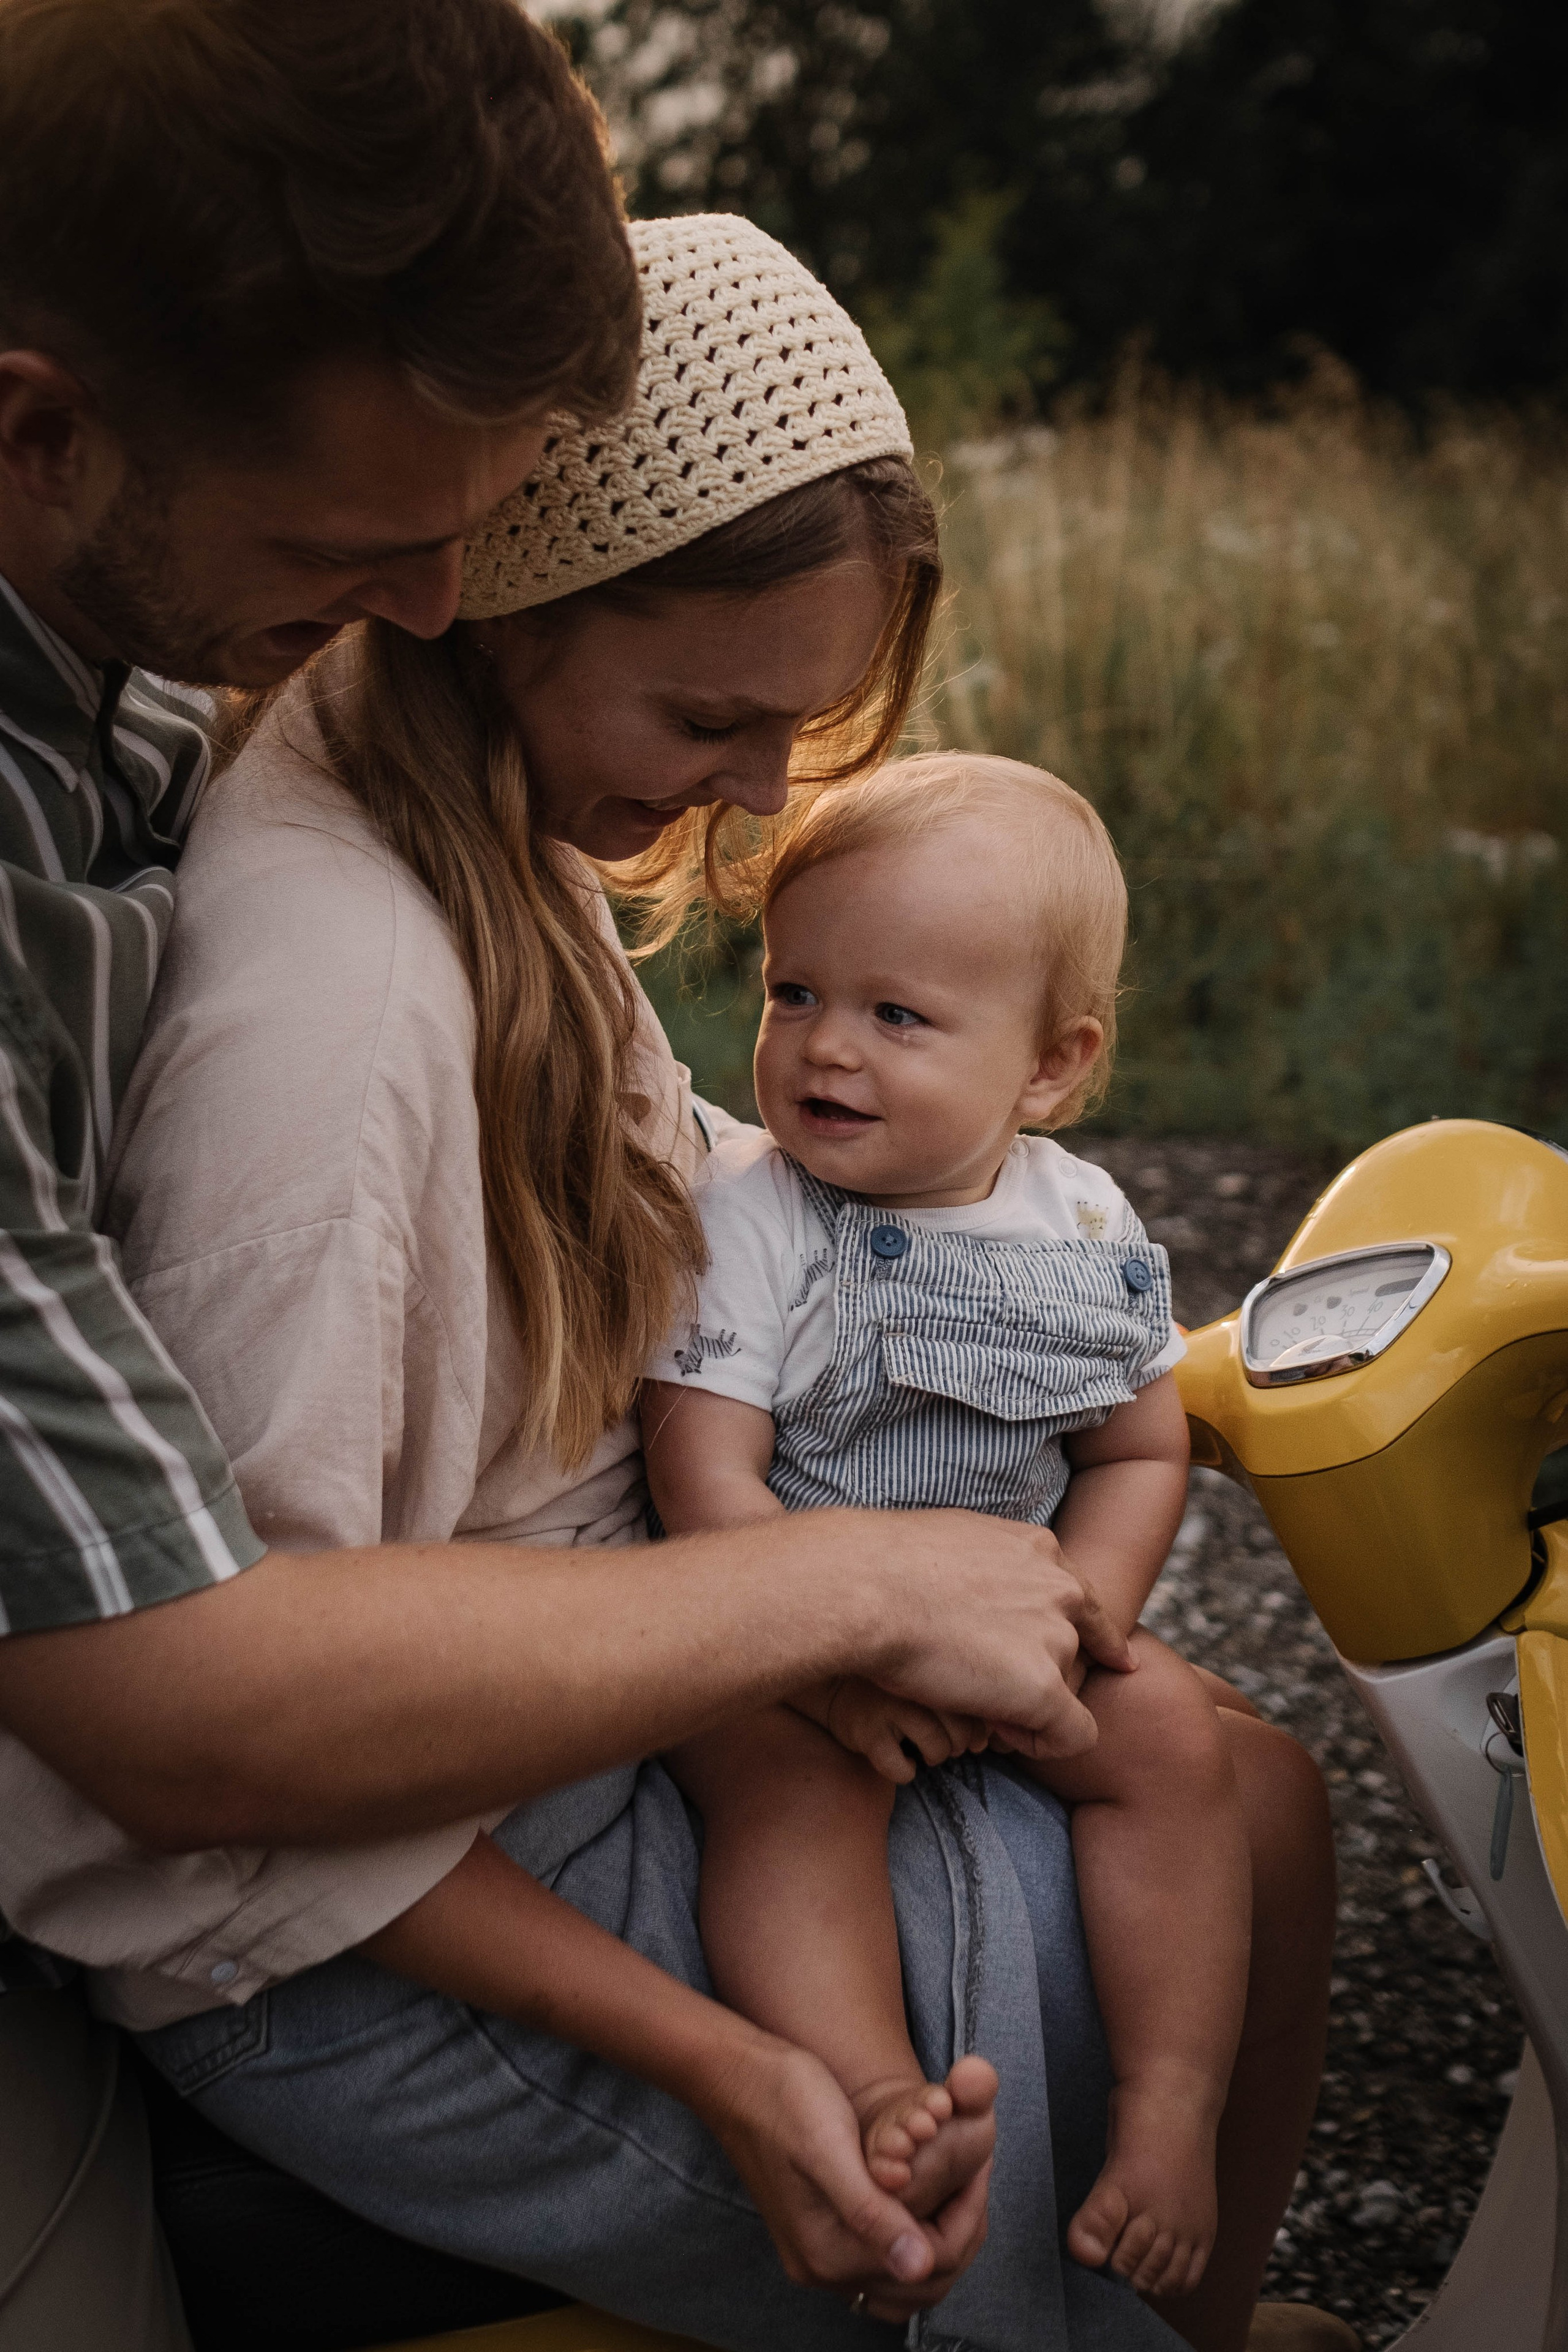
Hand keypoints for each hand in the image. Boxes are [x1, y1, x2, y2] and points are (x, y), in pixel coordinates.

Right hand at [701, 2036, 990, 2315]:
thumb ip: (872, 2212)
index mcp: (828, 2252)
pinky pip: (883, 2259)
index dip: (965, 2216)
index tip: (981, 2162)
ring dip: (940, 2239)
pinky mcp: (818, 2235)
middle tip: (976, 2171)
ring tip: (957, 2184)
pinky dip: (914, 2235)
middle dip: (959, 2229)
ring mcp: (818, 2256)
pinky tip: (923, 2193)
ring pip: (905, 2277)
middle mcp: (823, 2267)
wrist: (735, 2077)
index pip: (928, 2266)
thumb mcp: (830, 2147)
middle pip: (922, 2281)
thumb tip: (917, 2265)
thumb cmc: (783, 2097)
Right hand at [811, 1678, 988, 1783]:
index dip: (976, 1734)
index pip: (977, 1713)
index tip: (962, 1735)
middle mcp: (915, 1687)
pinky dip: (904, 1771)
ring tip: (918, 1747)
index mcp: (935, 1672)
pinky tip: (898, 1757)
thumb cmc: (895, 1689)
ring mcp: (890, 1708)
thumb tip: (986, 1742)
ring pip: (937, 1752)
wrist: (836, 1686)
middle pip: (961, 1736)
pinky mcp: (868, 1733)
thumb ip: (960, 1700)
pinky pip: (902, 1770)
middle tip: (937, 1741)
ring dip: (931, 1758)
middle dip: (955, 1748)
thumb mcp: (928, 1684)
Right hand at [848, 1510, 1131, 1760]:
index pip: (1084, 1601)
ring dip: (1033, 1706)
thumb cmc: (882, 1563)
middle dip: (1044, 1674)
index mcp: (1037, 1550)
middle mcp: (1058, 1590)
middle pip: (1072, 1650)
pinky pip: (1072, 1733)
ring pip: (1066, 1690)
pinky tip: (1008, 1740)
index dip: (1096, 1636)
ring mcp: (1055, 1638)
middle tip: (996, 1694)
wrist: (865, 1588)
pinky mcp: (1043, 1688)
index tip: (1113, 1659)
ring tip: (982, 1712)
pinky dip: (1046, 1744)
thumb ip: (984, 1563)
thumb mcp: (951, 1540)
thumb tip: (973, 1582)